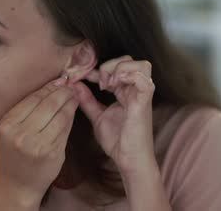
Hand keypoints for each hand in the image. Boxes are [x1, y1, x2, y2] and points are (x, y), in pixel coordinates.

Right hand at [0, 76, 77, 206]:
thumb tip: (52, 85)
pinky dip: (71, 117)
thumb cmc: (13, 154)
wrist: (16, 185)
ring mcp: (38, 145)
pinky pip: (66, 129)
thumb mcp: (11, 130)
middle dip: (63, 92)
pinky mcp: (53, 153)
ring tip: (74, 95)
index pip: (33, 98)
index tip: (60, 79)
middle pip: (48, 104)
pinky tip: (73, 110)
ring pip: (60, 115)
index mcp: (7, 124)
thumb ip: (27, 110)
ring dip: (70, 103)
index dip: (49, 86)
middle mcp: (21, 134)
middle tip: (71, 84)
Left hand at [74, 55, 155, 175]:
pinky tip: (115, 85)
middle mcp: (135, 90)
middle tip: (100, 83)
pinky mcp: (144, 102)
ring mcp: (141, 95)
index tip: (82, 76)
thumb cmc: (118, 141)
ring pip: (141, 65)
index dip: (98, 68)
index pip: (115, 68)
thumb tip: (75, 85)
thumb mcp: (97, 116)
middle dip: (111, 65)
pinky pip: (144, 79)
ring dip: (122, 68)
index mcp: (125, 92)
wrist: (128, 160)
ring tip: (109, 83)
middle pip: (130, 60)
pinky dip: (130, 76)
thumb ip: (87, 101)